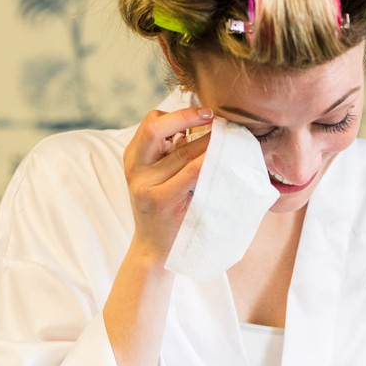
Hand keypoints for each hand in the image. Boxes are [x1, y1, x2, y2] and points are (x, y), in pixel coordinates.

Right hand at [121, 105, 212, 265]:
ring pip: (182, 150)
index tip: (206, 114)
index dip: (179, 114)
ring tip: (232, 142)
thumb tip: (204, 123)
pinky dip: (210, 161)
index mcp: (133, 159)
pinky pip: (191, 171)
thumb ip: (171, 153)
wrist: (157, 251)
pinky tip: (225, 161)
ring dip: (210, 142)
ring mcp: (145, 186)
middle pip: (158, 128)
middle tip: (223, 123)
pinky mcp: (161, 200)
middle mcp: (134, 169)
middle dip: (193, 119)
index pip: (152, 122)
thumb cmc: (167, 211)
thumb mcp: (160, 178)